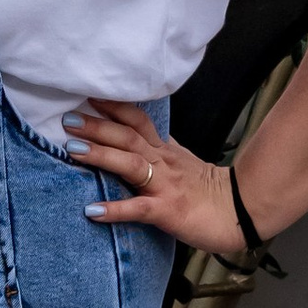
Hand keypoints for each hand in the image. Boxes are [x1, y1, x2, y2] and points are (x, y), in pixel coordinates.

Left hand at [64, 101, 249, 261]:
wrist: (239, 213)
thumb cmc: (207, 190)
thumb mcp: (182, 160)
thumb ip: (158, 147)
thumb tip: (136, 133)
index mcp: (164, 150)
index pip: (137, 120)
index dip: (113, 106)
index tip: (87, 94)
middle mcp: (163, 163)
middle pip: (128, 137)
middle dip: (97, 126)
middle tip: (68, 118)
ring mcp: (165, 186)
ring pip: (131, 165)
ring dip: (101, 155)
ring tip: (73, 149)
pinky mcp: (168, 212)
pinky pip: (139, 209)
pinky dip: (115, 209)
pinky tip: (92, 211)